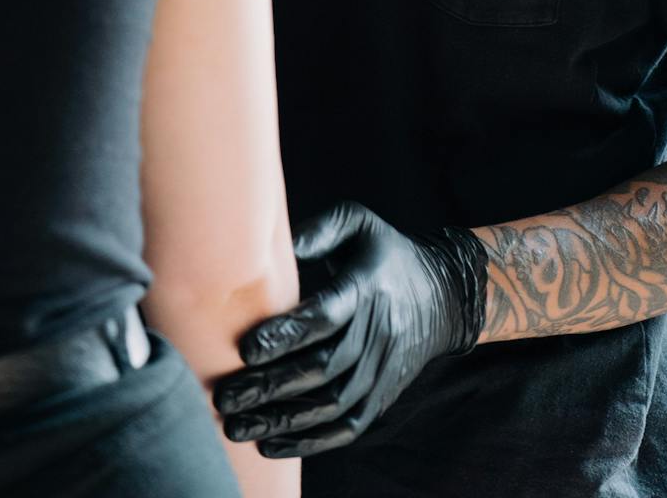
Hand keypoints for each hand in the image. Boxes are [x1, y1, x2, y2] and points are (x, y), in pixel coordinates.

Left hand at [214, 201, 485, 458]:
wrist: (443, 295)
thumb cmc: (385, 251)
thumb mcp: (358, 223)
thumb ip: (319, 230)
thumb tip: (274, 246)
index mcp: (367, 287)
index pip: (325, 316)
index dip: (286, 334)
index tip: (245, 349)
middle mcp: (378, 333)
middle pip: (323, 368)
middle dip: (270, 386)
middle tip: (224, 396)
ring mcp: (383, 370)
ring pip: (332, 404)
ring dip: (282, 420)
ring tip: (235, 426)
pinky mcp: (383, 396)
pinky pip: (347, 427)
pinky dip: (310, 441)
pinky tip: (272, 444)